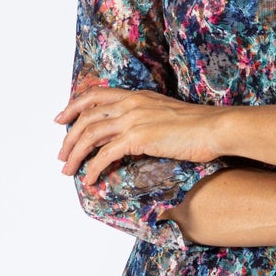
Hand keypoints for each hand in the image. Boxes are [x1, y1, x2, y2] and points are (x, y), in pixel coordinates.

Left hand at [55, 85, 225, 185]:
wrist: (214, 128)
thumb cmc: (198, 126)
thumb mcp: (166, 114)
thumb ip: (146, 118)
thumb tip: (136, 135)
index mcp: (136, 96)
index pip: (95, 95)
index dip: (73, 106)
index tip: (61, 119)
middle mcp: (130, 104)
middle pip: (86, 117)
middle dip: (69, 137)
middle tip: (61, 155)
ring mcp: (132, 119)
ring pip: (90, 135)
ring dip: (75, 155)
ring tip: (68, 170)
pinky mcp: (137, 138)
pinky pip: (105, 155)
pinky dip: (93, 168)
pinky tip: (89, 179)